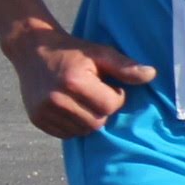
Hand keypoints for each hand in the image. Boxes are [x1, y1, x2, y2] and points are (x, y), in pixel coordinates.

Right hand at [3, 17, 153, 137]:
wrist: (32, 49)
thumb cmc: (72, 51)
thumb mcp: (99, 53)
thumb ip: (125, 66)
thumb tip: (152, 74)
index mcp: (74, 81)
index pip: (110, 106)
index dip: (114, 96)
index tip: (106, 85)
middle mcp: (57, 99)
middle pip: (97, 122)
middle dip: (102, 110)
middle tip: (94, 93)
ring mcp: (45, 111)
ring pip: (83, 130)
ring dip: (89, 119)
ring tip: (82, 100)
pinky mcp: (37, 120)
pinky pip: (67, 134)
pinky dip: (74, 125)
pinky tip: (71, 107)